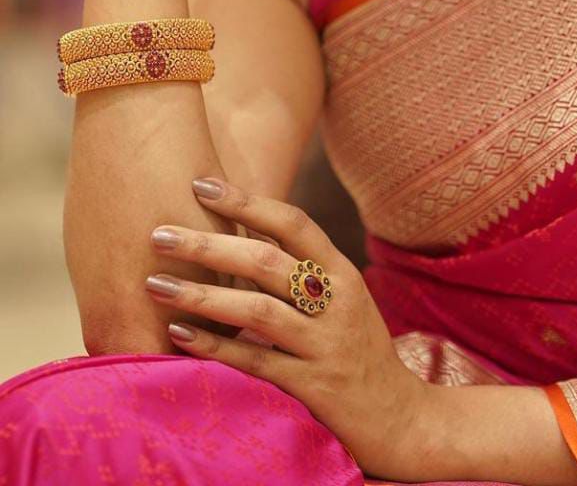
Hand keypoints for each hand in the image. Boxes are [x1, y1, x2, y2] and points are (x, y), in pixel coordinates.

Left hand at [145, 178, 430, 480]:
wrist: (397, 415)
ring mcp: (325, 344)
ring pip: (258, 310)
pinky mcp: (312, 385)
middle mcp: (336, 301)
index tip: (202, 183)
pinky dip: (215, 346)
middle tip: (159, 232)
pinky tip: (178, 334)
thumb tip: (242, 234)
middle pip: (268, 262)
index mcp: (342, 273)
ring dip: (202, 294)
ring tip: (155, 283)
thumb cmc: (358, 349)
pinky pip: (256, 361)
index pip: (293, 224)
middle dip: (209, 243)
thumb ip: (303, 270)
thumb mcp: (342, 299)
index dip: (247, 201)